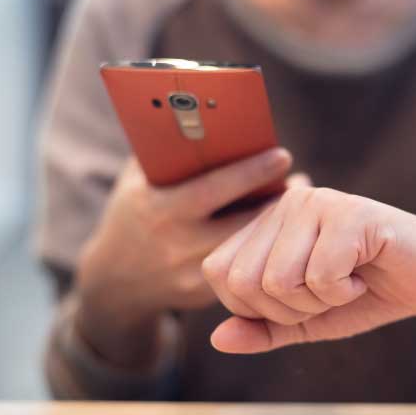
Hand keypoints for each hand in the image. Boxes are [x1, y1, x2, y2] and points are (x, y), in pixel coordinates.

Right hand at [72, 148, 292, 367]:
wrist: (114, 282)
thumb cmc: (132, 214)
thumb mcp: (134, 181)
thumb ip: (163, 153)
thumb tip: (203, 118)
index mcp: (157, 208)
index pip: (212, 189)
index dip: (251, 173)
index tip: (282, 156)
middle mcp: (175, 243)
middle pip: (242, 221)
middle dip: (276, 201)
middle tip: (301, 182)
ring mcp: (190, 275)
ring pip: (249, 249)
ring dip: (276, 227)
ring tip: (293, 205)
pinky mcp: (204, 296)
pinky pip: (242, 268)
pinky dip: (262, 250)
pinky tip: (275, 234)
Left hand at [201, 186, 415, 353]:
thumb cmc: (367, 293)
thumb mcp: (306, 321)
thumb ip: (261, 329)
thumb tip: (217, 339)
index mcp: (264, 223)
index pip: (218, 274)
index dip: (255, 308)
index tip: (300, 300)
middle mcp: (284, 204)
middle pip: (243, 281)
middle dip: (286, 310)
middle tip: (326, 294)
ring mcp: (316, 203)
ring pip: (278, 281)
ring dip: (317, 302)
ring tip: (345, 283)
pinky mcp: (349, 213)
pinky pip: (319, 277)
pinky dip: (343, 293)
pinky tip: (363, 274)